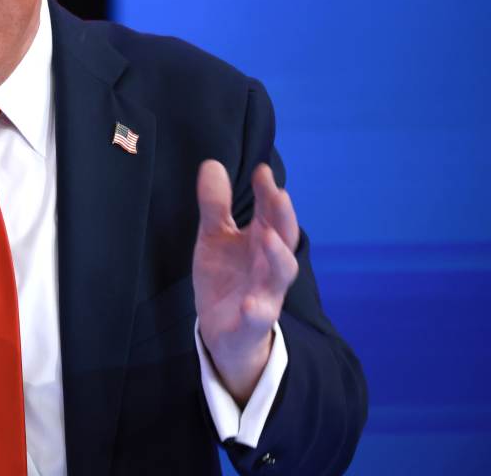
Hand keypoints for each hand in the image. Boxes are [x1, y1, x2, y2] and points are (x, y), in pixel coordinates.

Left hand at [193, 159, 299, 404]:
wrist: (222, 329)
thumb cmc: (226, 277)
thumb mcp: (215, 237)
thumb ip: (215, 204)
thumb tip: (212, 163)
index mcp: (260, 242)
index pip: (270, 213)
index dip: (268, 193)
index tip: (262, 171)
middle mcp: (268, 265)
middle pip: (282, 239)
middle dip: (283, 217)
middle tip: (278, 194)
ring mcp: (264, 294)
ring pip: (279, 276)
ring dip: (277, 257)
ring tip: (268, 237)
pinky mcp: (251, 323)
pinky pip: (258, 318)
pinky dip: (257, 311)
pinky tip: (251, 304)